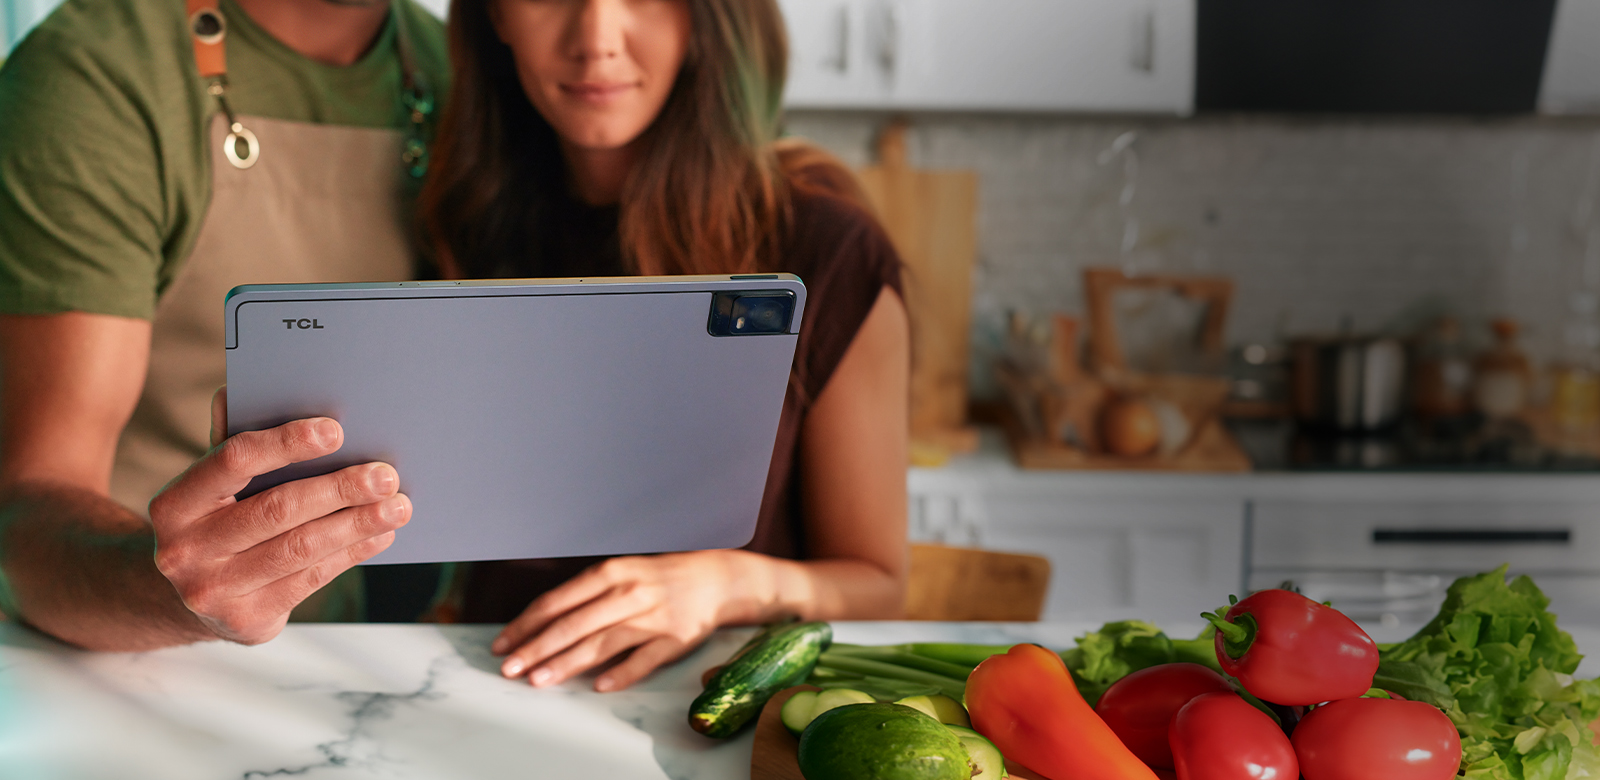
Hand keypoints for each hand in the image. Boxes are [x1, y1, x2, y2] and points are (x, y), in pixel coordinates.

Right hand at [149, 388, 410, 644]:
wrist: (186, 600)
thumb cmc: (215, 524)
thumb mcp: (210, 486)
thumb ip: (230, 443)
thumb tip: (237, 391)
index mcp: (174, 504)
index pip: (233, 461)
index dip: (287, 443)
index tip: (336, 430)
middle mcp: (185, 550)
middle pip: (277, 510)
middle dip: (339, 488)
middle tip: (386, 475)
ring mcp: (213, 591)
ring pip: (301, 549)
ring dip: (357, 524)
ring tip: (397, 506)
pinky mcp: (247, 621)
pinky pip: (311, 580)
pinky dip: (352, 553)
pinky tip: (379, 535)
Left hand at [492, 550, 768, 691]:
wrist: (715, 579)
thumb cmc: (659, 577)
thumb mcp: (620, 572)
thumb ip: (585, 595)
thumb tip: (540, 623)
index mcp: (611, 572)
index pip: (558, 601)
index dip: (527, 624)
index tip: (503, 643)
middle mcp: (629, 593)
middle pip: (574, 624)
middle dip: (537, 648)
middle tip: (510, 669)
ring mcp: (653, 617)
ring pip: (602, 643)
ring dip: (567, 663)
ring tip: (539, 680)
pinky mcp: (675, 639)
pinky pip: (644, 660)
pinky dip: (621, 673)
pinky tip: (598, 686)